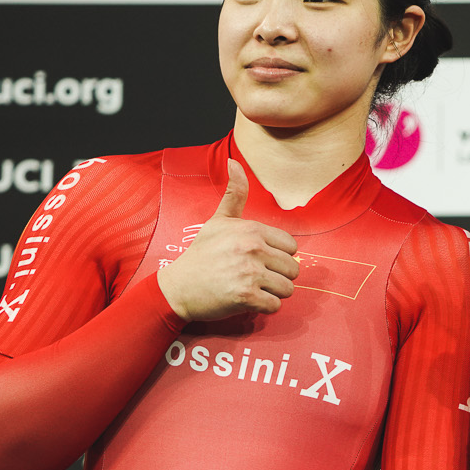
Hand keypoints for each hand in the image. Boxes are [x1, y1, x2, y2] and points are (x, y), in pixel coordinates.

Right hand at [156, 160, 299, 321]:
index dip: (278, 256)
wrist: (177, 287)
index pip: (292, 247)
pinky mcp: (246, 297)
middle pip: (293, 269)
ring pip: (287, 288)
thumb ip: (234, 193)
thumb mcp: (218, 220)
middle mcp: (253, 249)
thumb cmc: (201, 254)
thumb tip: (234, 161)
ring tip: (252, 287)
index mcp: (252, 230)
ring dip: (273, 292)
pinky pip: (275, 306)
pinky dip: (265, 307)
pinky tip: (248, 300)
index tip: (259, 260)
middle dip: (278, 276)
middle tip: (254, 276)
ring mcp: (250, 273)